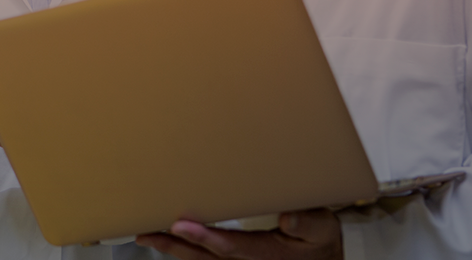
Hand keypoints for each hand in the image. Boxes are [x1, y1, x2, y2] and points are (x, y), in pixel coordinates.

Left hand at [136, 210, 341, 259]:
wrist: (323, 258)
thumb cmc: (319, 240)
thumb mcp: (322, 229)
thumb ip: (308, 222)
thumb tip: (288, 216)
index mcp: (267, 255)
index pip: (230, 247)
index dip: (204, 237)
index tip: (182, 225)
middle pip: (205, 258)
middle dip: (175, 245)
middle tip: (149, 232)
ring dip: (174, 249)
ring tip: (148, 235)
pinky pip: (205, 259)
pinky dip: (185, 251)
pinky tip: (169, 241)